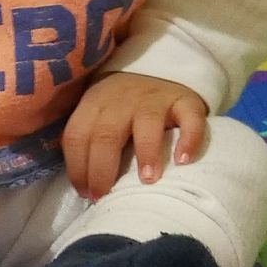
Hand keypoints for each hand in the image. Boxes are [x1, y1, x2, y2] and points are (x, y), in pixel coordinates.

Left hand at [62, 72, 207, 201]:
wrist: (158, 68)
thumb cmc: (122, 106)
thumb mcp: (98, 114)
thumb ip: (89, 140)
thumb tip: (84, 187)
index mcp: (94, 103)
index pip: (77, 135)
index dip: (77, 167)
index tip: (86, 193)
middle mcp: (121, 100)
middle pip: (106, 134)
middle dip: (102, 169)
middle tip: (106, 197)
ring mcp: (154, 99)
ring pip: (146, 123)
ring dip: (146, 153)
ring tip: (148, 180)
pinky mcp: (185, 101)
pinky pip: (189, 118)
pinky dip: (189, 139)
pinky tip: (184, 161)